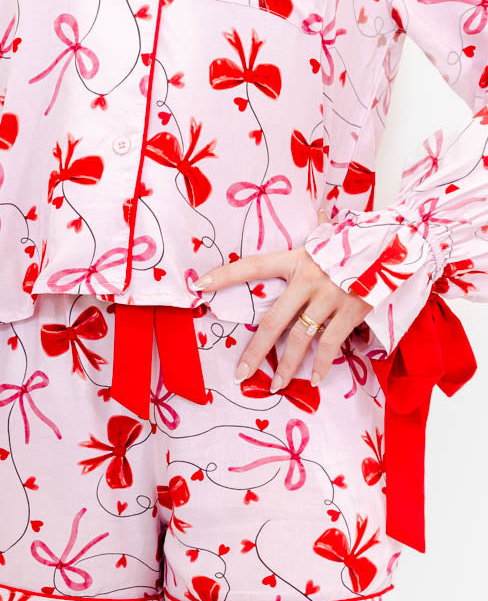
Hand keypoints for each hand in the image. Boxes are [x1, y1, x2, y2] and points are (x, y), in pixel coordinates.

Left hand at [194, 214, 371, 388]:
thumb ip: (319, 233)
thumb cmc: (362, 241)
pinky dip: (323, 364)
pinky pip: (330, 344)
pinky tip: (316, 379)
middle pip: (273, 321)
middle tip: (241, 374)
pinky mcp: (352, 311)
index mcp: (298, 258)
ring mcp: (330, 296)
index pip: (253, 266)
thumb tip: (317, 215)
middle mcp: (309, 278)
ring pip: (300, 339)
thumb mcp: (332, 235)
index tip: (199, 286)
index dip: (225, 275)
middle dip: (255, 351)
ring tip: (276, 385)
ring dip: (287, 367)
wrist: (402, 241)